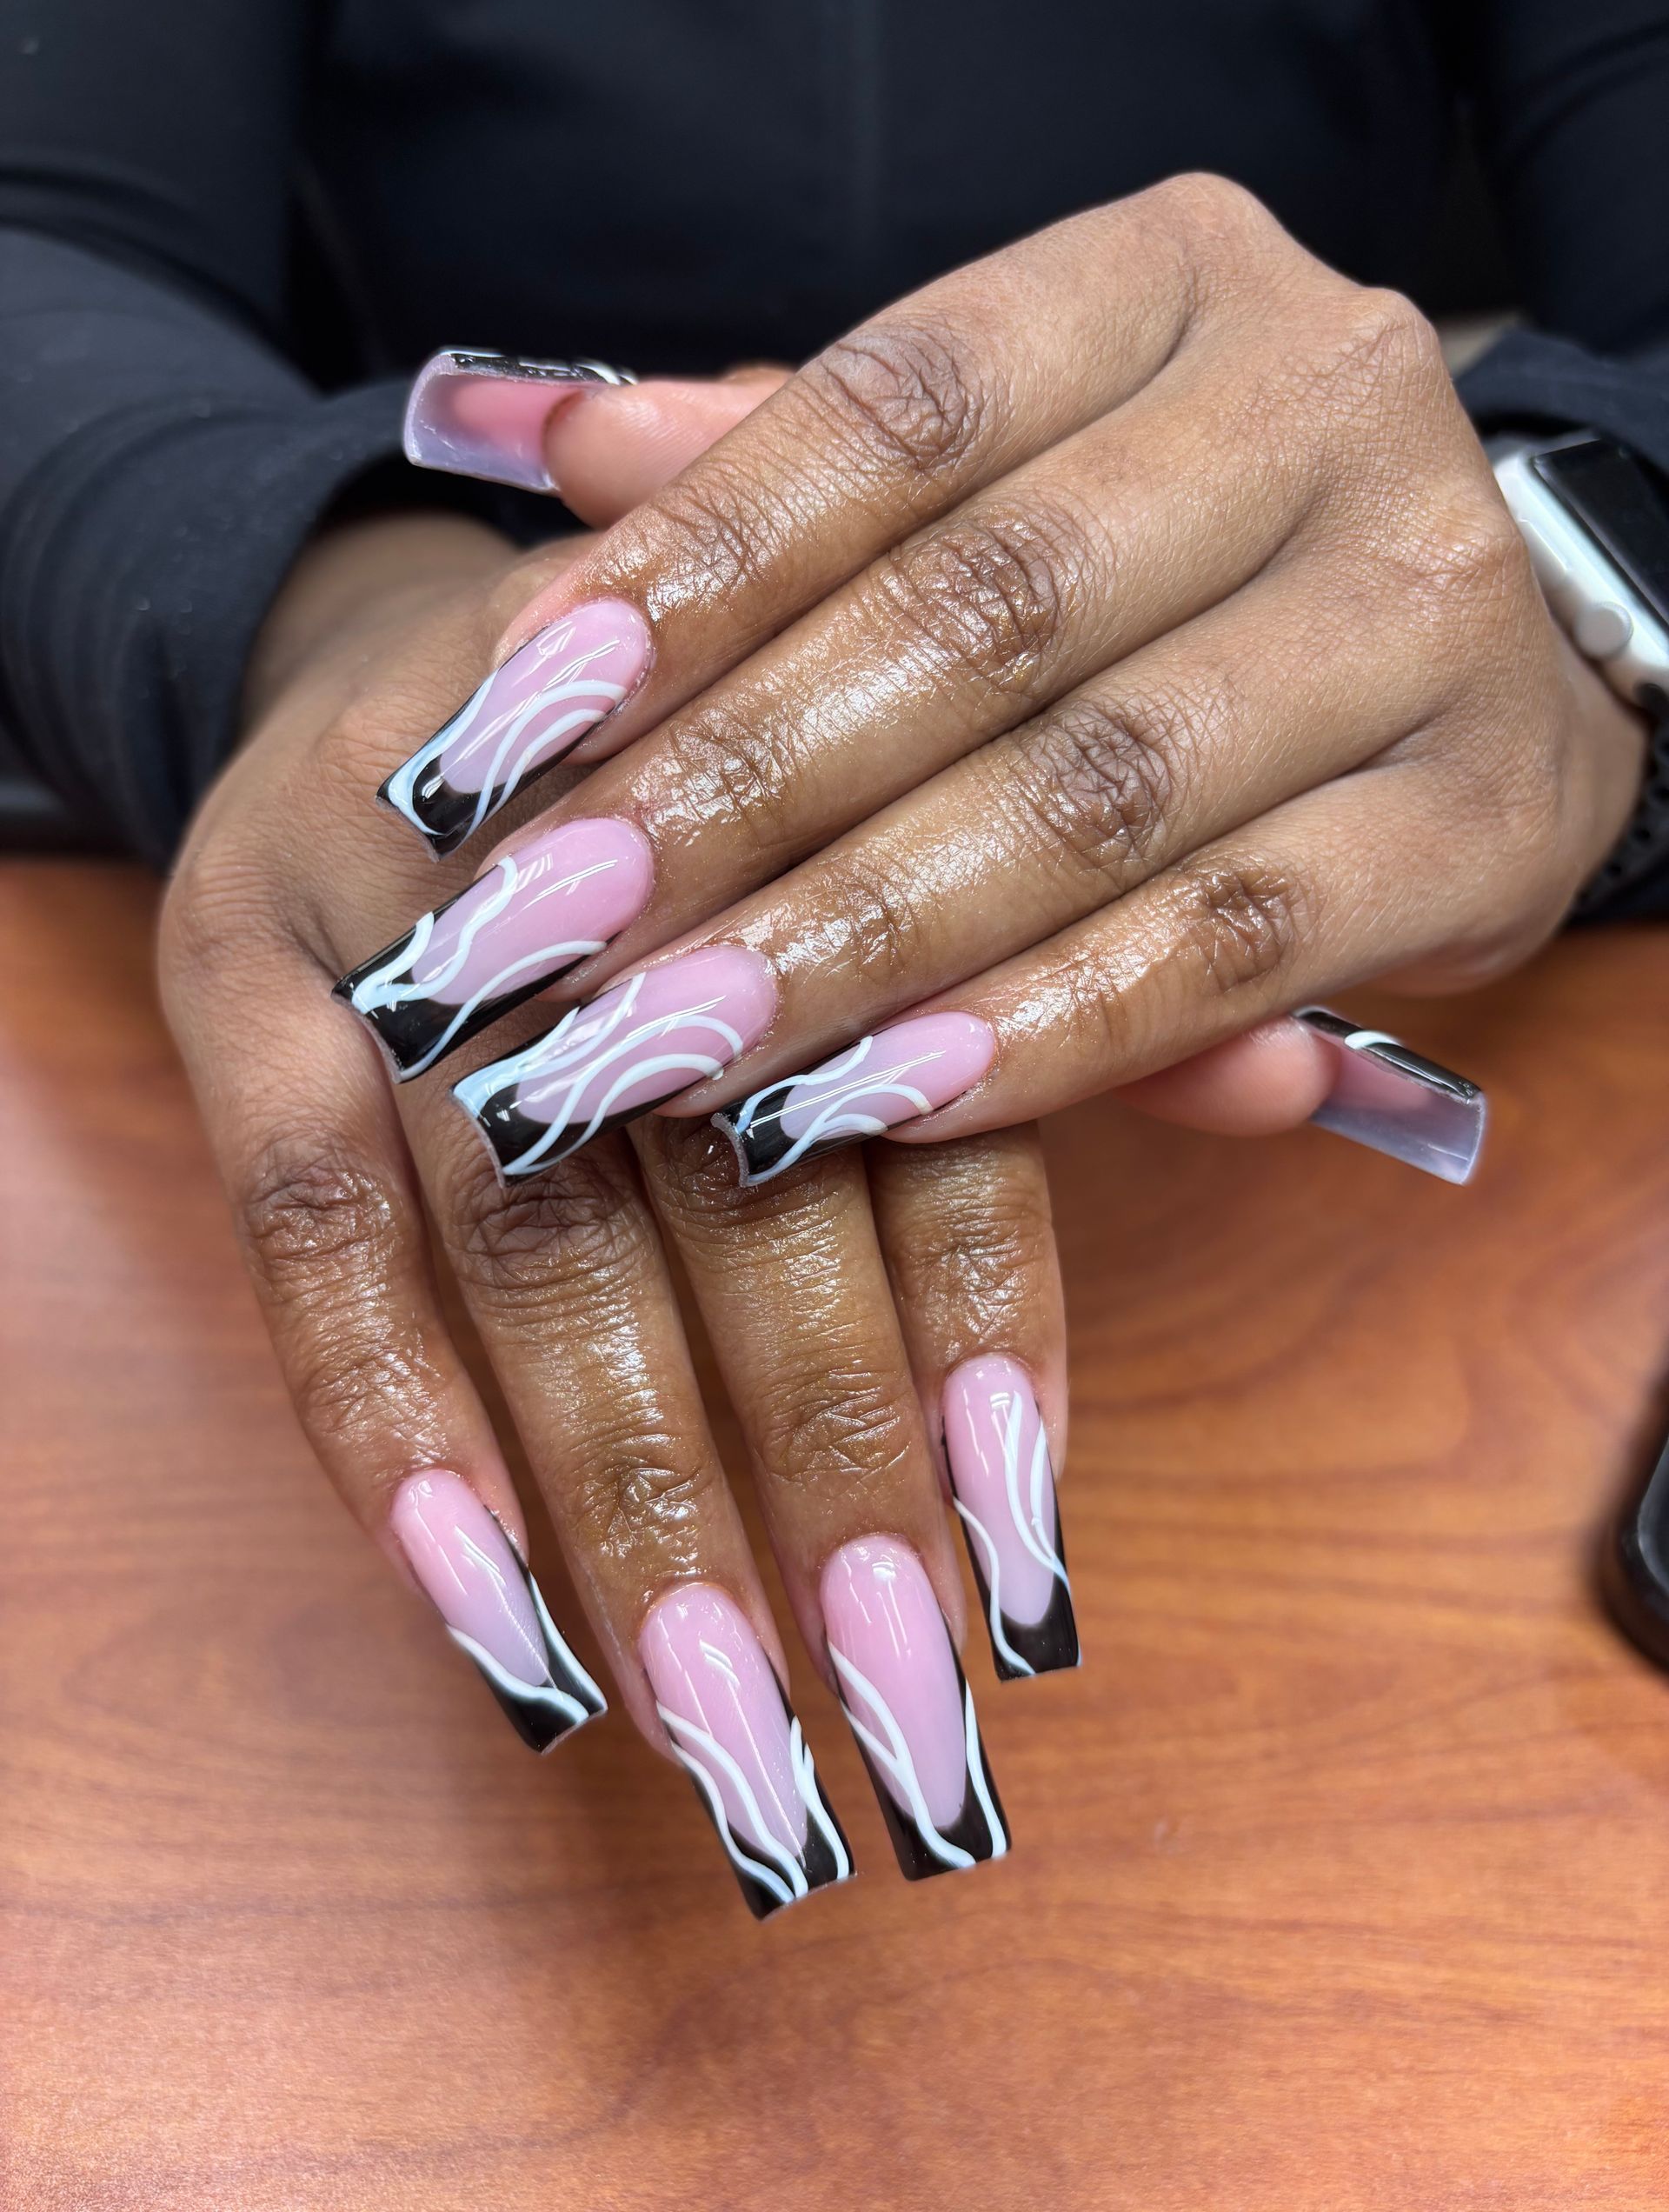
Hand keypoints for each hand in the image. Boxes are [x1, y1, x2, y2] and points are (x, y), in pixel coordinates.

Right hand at [159, 419, 1072, 1918]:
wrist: (428, 658)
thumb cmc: (716, 801)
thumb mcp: (896, 836)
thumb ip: (1067, 972)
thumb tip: (1290, 1083)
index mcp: (817, 794)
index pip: (917, 1096)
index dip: (981, 1332)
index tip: (1026, 1570)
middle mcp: (613, 849)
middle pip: (732, 1191)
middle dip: (818, 1472)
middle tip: (900, 1723)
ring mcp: (408, 914)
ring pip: (530, 1236)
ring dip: (629, 1500)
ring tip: (723, 1733)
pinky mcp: (236, 976)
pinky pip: (311, 1233)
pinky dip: (391, 1428)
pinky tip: (487, 1620)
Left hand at [396, 175, 1645, 1183]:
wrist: (1486, 653)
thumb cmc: (1177, 560)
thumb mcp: (1002, 466)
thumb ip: (797, 472)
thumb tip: (556, 450)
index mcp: (1170, 278)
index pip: (897, 414)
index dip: (690, 576)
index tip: (503, 731)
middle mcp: (1322, 405)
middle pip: (981, 616)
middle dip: (733, 799)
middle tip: (537, 940)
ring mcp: (1426, 612)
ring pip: (1096, 798)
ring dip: (853, 946)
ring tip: (660, 1053)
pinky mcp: (1484, 816)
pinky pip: (1234, 946)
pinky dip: (1042, 1035)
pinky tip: (870, 1102)